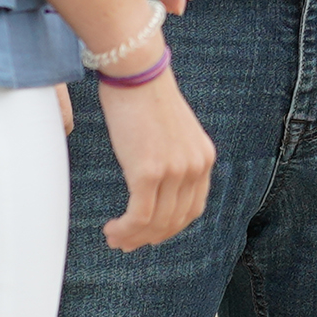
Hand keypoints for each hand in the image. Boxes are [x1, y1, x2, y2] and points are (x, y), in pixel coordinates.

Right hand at [94, 69, 214, 251]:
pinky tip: (112, 230)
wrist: (136, 72)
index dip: (169, 228)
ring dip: (133, 237)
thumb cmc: (144, 97)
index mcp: (204, 158)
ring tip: (114, 238)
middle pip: (174, 221)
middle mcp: (195, 167)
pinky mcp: (149, 171)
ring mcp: (174, 170)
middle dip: (148, 238)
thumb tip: (152, 186)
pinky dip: (125, 230)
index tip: (147, 235)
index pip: (192, 209)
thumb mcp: (170, 132)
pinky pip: (139, 217)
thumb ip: (170, 158)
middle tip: (124, 243)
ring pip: (156, 223)